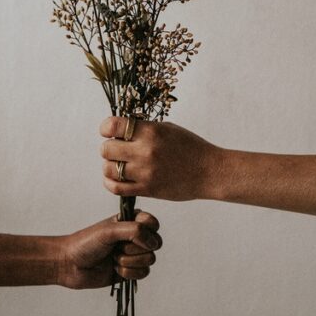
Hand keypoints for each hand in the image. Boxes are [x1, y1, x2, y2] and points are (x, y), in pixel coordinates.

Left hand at [56, 211, 161, 289]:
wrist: (71, 264)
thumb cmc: (86, 243)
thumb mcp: (109, 230)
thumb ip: (134, 230)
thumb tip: (153, 241)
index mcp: (131, 221)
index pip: (153, 223)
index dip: (147, 231)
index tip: (132, 235)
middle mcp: (135, 237)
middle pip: (155, 243)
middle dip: (135, 249)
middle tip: (117, 247)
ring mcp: (134, 254)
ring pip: (150, 260)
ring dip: (130, 261)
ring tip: (113, 258)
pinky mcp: (131, 270)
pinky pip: (143, 273)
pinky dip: (129, 272)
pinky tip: (115, 269)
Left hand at [99, 117, 222, 201]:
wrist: (209, 172)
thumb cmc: (190, 147)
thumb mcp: (168, 129)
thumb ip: (143, 128)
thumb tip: (120, 129)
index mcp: (151, 131)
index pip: (112, 126)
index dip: (106, 128)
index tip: (110, 131)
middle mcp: (145, 151)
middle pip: (106, 149)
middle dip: (108, 147)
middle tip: (117, 149)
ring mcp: (145, 172)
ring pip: (108, 169)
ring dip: (109, 165)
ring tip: (118, 164)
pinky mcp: (147, 189)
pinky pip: (116, 188)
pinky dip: (110, 182)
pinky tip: (116, 178)